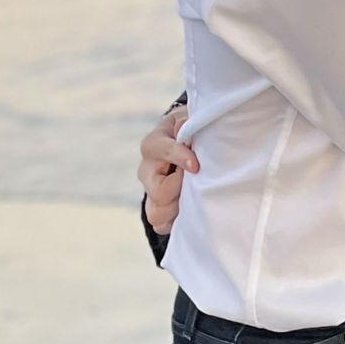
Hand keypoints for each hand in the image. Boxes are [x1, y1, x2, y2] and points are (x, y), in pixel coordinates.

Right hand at [138, 105, 195, 235]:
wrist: (187, 142)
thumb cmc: (191, 130)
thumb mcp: (189, 118)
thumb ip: (187, 122)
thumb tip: (183, 129)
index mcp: (153, 145)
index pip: (161, 152)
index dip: (180, 158)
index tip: (196, 166)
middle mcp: (146, 170)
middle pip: (158, 192)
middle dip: (181, 189)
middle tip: (198, 180)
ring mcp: (149, 192)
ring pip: (157, 213)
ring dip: (180, 207)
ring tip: (196, 195)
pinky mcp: (157, 208)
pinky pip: (161, 225)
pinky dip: (177, 221)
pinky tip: (192, 208)